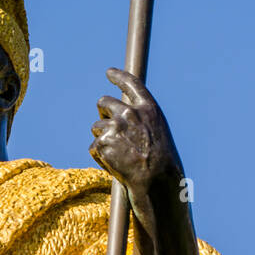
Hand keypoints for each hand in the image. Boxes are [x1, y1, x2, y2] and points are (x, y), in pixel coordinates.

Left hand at [89, 68, 182, 209]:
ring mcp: (114, 127)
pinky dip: (100, 156)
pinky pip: (94, 146)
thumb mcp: (156, 132)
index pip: (131, 84)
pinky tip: (115, 164)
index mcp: (148, 109)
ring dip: (102, 138)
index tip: (110, 72)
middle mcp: (129, 113)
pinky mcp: (101, 143)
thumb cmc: (161, 161)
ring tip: (120, 154)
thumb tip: (120, 113)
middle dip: (102, 112)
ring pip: (97, 127)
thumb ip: (140, 119)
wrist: (155, 181)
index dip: (118, 76)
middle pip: (103, 102)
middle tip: (107, 125)